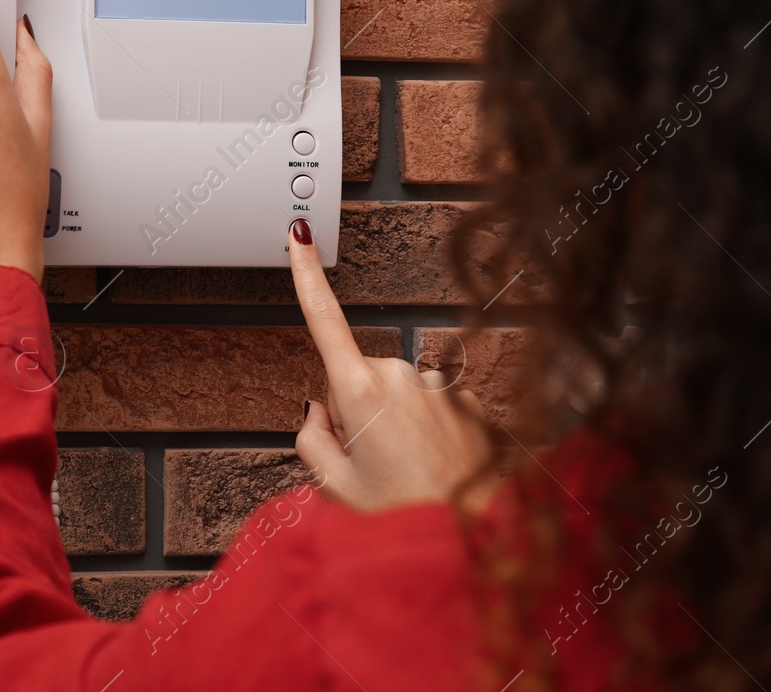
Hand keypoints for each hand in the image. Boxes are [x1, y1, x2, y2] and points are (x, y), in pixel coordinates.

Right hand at [289, 220, 495, 513]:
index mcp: (360, 391)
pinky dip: (428, 431)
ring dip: (395, 425)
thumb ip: (311, 439)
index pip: (324, 321)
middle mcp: (399, 374)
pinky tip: (435, 466)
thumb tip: (318, 411)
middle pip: (358, 379)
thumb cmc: (401, 517)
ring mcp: (436, 383)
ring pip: (397, 395)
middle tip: (370, 465)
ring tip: (408, 473)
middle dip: (357, 413)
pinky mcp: (466, 397)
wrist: (472, 535)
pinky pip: (431, 406)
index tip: (299, 235)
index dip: (307, 276)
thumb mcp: (334, 487)